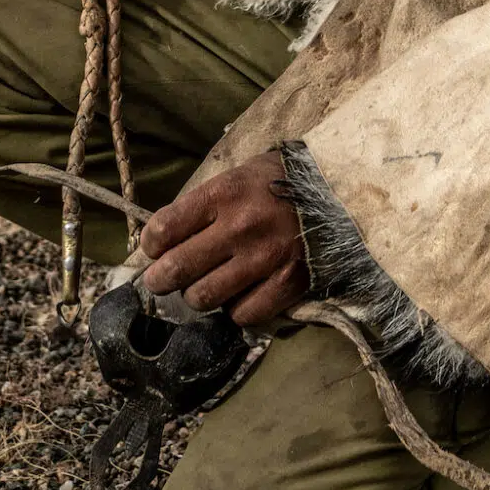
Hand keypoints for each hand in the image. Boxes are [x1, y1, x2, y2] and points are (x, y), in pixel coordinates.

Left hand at [138, 156, 308, 326]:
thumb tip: (162, 241)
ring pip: (203, 297)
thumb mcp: (238, 177)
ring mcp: (265, 258)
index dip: (151, 244)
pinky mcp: (288, 283)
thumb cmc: (280, 182)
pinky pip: (242, 313)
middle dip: (161, 279)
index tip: (156, 248)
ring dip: (197, 295)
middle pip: (176, 270)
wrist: (339, 191)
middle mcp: (241, 226)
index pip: (163, 230)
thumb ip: (202, 205)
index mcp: (225, 193)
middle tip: (164, 279)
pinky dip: (235, 308)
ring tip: (206, 285)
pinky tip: (240, 293)